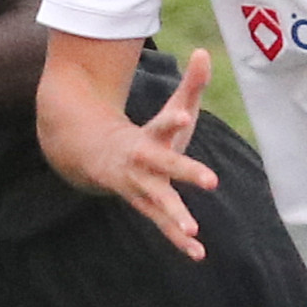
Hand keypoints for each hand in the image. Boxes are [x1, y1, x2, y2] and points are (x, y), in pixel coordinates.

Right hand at [77, 48, 222, 258]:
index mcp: (151, 136)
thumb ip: (191, 84)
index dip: (174, 120)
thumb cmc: (147, 134)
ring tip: (193, 229)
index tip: (186, 115)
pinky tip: (198, 254)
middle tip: (211, 180)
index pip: (164, 125)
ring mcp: (140, 186)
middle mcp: (144, 161)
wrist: (96, 158)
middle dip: (185, 171)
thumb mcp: (171, 108)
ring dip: (175, 216)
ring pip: (158, 201)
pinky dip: (178, 240)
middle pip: (165, 165)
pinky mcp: (144, 204)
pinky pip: (161, 224)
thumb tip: (206, 52)